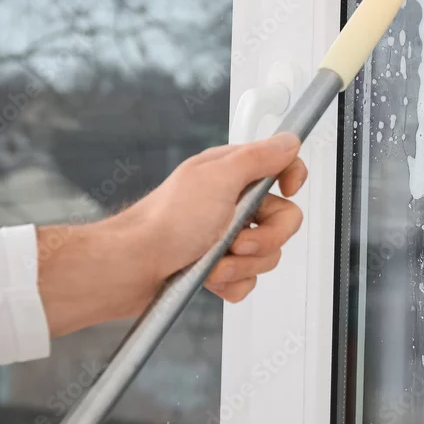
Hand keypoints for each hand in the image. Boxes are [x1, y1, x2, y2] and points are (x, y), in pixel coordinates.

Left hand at [37, 133, 306, 337]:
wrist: (130, 268)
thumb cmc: (165, 222)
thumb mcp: (218, 178)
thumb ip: (259, 157)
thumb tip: (289, 140)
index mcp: (233, 174)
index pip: (283, 167)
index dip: (292, 179)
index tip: (286, 190)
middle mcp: (232, 203)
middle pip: (283, 219)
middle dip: (264, 238)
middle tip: (237, 241)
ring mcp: (226, 237)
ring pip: (267, 254)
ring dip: (242, 264)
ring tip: (213, 262)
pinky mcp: (219, 267)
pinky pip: (248, 279)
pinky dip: (232, 283)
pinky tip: (210, 278)